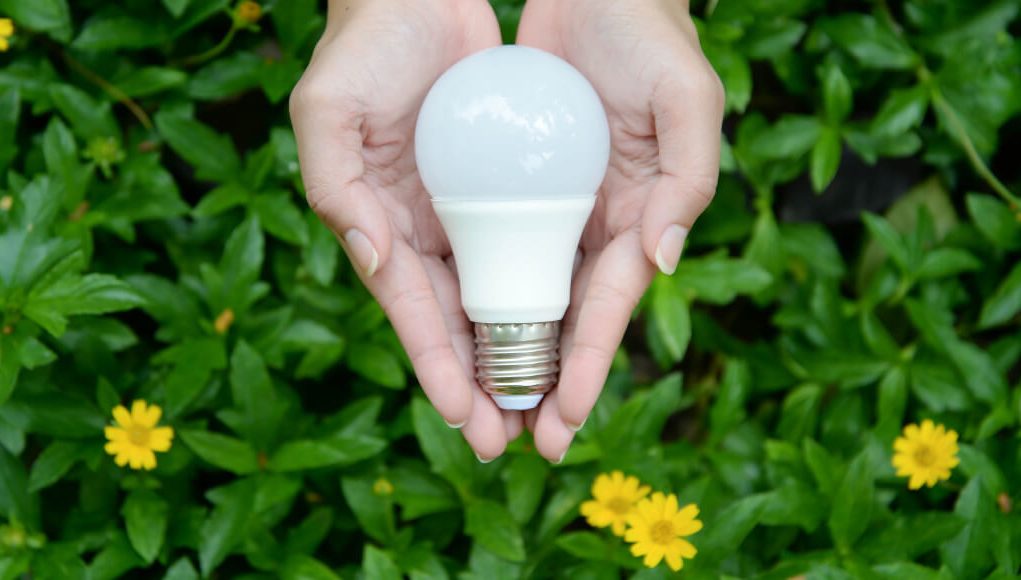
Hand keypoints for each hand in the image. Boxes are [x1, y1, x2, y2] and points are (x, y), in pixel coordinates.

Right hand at [289, 0, 518, 459]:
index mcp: (379, 225)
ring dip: (516, 358)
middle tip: (507, 442)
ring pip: (495, 302)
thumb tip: (376, 265)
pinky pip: (527, 250)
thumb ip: (337, 189)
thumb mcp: (328, 110)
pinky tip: (566, 336)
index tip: (464, 417)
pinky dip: (541, 297)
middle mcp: (424, 232)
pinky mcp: (504, 189)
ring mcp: (466, 214)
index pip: (413, 311)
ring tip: (543, 413)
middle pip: (455, 324)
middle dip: (479, 385)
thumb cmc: (364, 48)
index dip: (436, 365)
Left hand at [517, 0, 724, 460]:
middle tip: (514, 446)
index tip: (561, 423)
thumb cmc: (650, 37)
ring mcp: (551, 211)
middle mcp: (594, 228)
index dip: (586, 366)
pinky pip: (490, 249)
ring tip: (477, 415)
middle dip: (541, 385)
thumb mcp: (687, 98)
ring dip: (501, 358)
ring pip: (521, 299)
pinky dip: (475, 296)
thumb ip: (687, 180)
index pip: (606, 308)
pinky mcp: (512, 187)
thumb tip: (657, 263)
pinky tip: (452, 336)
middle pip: (562, 321)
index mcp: (640, 219)